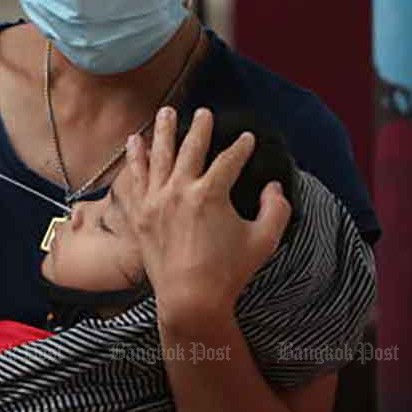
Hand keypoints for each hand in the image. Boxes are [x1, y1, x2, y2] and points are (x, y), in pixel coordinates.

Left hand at [117, 107, 291, 323]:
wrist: (190, 299)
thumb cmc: (229, 272)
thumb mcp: (264, 239)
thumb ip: (277, 209)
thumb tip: (274, 186)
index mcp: (211, 193)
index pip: (229, 160)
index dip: (241, 147)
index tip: (247, 139)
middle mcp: (180, 190)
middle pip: (191, 148)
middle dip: (200, 127)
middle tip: (204, 112)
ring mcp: (156, 200)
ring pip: (159, 155)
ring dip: (164, 131)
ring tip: (166, 111)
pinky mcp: (140, 213)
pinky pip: (136, 177)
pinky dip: (135, 157)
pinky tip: (134, 140)